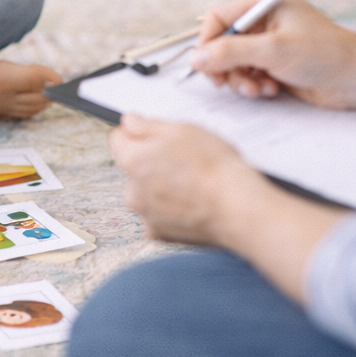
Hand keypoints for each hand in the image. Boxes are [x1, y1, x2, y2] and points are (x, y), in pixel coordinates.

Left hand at [108, 114, 266, 246]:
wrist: (236, 208)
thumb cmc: (213, 166)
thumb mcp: (182, 129)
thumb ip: (148, 125)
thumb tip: (129, 122)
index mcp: (132, 160)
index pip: (118, 138)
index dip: (139, 133)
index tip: (157, 136)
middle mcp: (131, 191)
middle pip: (133, 167)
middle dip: (151, 161)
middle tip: (183, 159)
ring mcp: (145, 215)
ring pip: (146, 192)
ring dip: (160, 187)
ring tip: (192, 183)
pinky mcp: (160, 234)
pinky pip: (158, 216)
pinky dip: (170, 210)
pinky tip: (191, 203)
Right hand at [192, 0, 355, 112]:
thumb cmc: (324, 55)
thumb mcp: (272, 51)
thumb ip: (230, 52)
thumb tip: (196, 58)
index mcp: (264, 4)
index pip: (219, 17)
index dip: (208, 41)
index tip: (205, 65)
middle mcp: (264, 21)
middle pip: (223, 42)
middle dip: (225, 66)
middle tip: (229, 84)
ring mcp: (270, 43)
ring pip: (234, 62)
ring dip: (240, 80)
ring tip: (258, 90)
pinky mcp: (276, 64)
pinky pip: (249, 74)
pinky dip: (254, 85)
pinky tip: (271, 90)